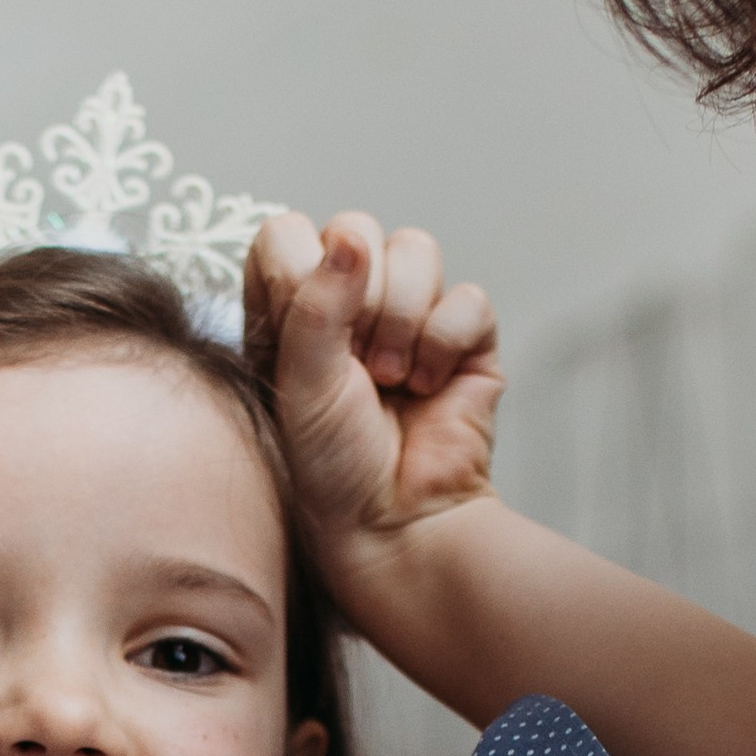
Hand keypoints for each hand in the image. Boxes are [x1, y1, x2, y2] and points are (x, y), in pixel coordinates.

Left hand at [243, 211, 503, 611]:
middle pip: (358, 228)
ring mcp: (408, 318)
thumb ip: (313, 302)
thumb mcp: (298, 383)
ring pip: (417, 249)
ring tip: (392, 381)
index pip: (289, 234)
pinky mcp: (464, 341)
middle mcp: (347, 305)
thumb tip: (349, 238)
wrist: (392, 527)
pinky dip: (445, 343)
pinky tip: (428, 389)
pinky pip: (467, 297)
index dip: (300, 270)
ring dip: (402, 319)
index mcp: (289, 310)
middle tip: (356, 367)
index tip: (304, 335)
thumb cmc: (328, 471)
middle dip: (360, 298)